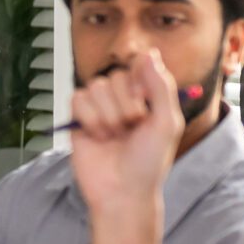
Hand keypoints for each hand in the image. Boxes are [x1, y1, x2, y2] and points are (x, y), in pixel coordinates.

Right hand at [66, 51, 183, 222]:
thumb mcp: (167, 122)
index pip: (139, 65)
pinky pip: (77, 98)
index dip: (140, 81)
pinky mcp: (77, 117)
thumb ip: (160, 86)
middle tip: (132, 128)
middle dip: (126, 105)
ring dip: (108, 115)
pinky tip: (97, 136)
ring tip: (114, 136)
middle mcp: (121, 98)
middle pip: (116, 75)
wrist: (122, 191)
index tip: (145, 104)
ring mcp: (98, 107)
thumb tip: (147, 53)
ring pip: (96, 87)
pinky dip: (89, 118)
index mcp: (146, 96)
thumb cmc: (149, 162)